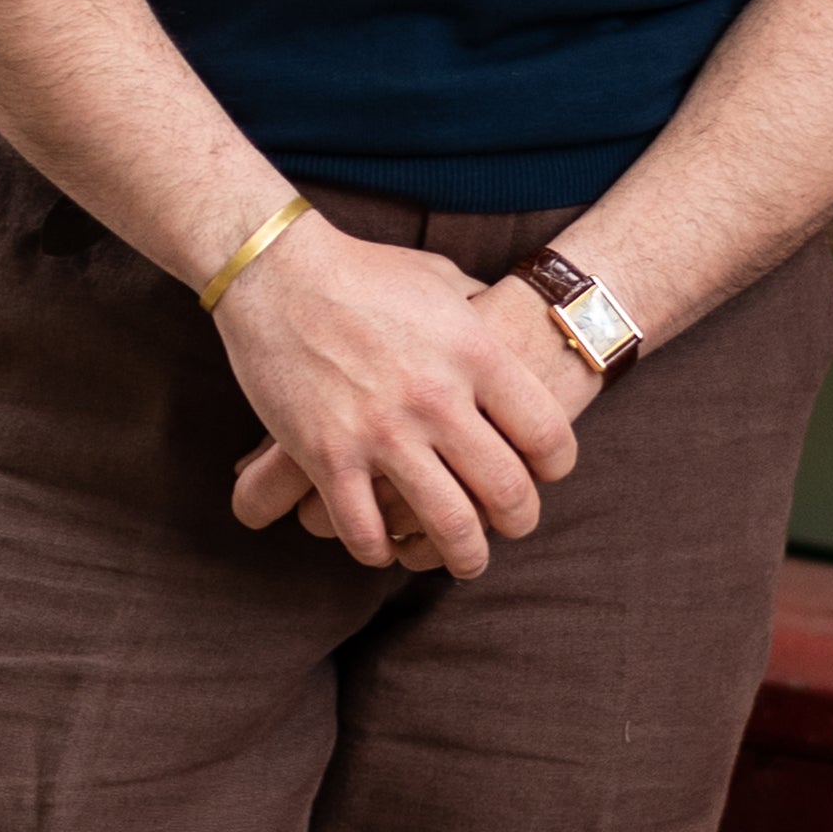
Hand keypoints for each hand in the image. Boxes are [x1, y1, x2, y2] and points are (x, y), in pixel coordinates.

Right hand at [213, 231, 581, 574]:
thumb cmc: (362, 270)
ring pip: (448, 525)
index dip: (556, 467)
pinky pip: (365, 530)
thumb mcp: (441, 278)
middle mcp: (436, 399)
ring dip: (464, 556)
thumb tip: (508, 322)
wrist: (276, 270)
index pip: (546, 436)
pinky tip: (382, 546)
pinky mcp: (326, 455)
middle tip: (512, 526)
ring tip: (464, 561)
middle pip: (507, 491)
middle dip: (518, 521)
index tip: (545, 475)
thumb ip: (480, 312)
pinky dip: (380, 550)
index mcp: (475, 353)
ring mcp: (381, 432)